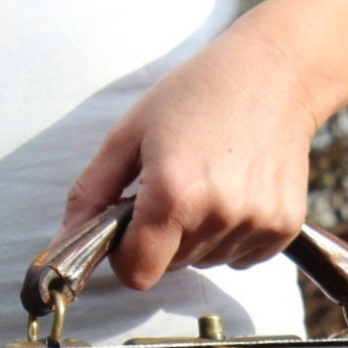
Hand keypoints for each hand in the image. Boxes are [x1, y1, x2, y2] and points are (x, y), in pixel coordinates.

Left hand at [60, 25, 323, 290]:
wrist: (276, 73)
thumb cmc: (197, 93)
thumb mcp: (130, 132)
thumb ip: (92, 193)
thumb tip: (64, 243)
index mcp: (173, 193)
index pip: (137, 274)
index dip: (126, 256)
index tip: (131, 227)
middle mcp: (218, 215)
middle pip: (172, 266)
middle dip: (163, 238)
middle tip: (177, 184)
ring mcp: (255, 224)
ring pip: (206, 261)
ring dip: (199, 235)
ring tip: (212, 180)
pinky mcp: (283, 227)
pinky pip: (241, 257)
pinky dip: (232, 234)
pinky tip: (238, 189)